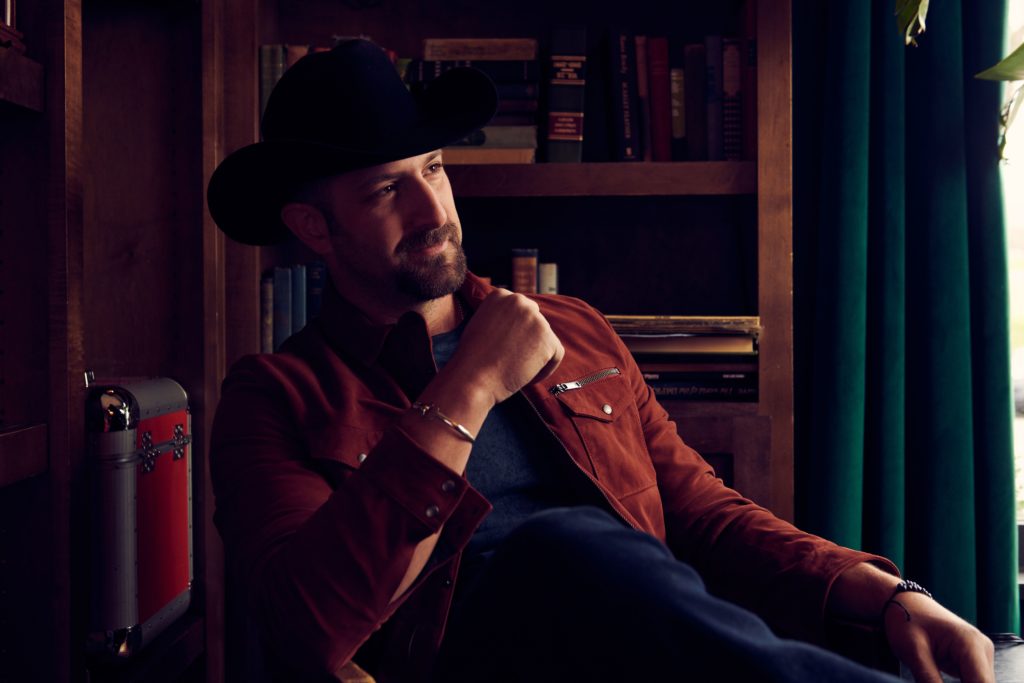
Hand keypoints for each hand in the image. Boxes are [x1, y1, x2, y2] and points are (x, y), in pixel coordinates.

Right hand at [443, 289, 563, 405]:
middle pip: (535, 322)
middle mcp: (519, 300)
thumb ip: (500, 318)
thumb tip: (519, 325)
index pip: (520, 312)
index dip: (516, 333)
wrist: (472, 377)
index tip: (506, 348)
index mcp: (500, 295)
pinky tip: (527, 378)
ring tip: (515, 369)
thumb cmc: (472, 359)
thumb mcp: (480, 325)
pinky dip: (546, 369)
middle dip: (528, 341)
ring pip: (545, 339)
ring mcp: (535, 318)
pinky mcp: (548, 339)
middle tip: (513, 360)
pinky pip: (556, 355)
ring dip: (534, 355)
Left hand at [883, 592, 993, 682]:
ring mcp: (980, 654)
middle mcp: (982, 649)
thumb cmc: (905, 620)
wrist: (904, 603)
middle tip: (931, 681)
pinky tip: (936, 681)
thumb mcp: (913, 652)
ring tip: (930, 675)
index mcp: (971, 643)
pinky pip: (973, 681)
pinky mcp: (974, 660)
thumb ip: (929, 680)